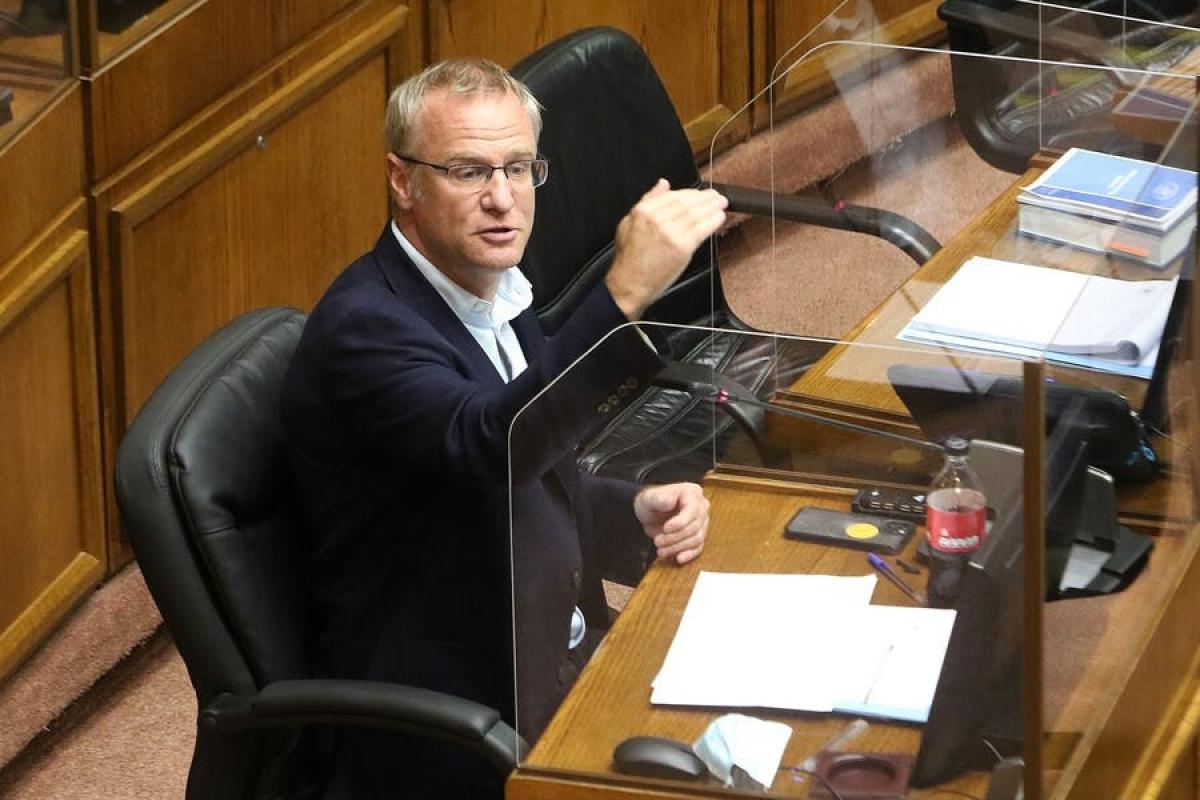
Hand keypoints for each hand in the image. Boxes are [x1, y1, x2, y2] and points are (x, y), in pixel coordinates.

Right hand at [605, 179, 727, 319]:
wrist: (629, 284)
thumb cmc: (629, 260)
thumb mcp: (628, 223)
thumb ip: (647, 201)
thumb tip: (662, 184)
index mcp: (644, 211)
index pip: (673, 195)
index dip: (690, 193)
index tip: (698, 193)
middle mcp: (657, 219)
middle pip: (687, 202)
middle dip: (705, 197)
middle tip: (715, 196)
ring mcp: (671, 232)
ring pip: (697, 213)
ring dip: (713, 207)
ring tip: (721, 204)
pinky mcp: (682, 246)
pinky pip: (702, 229)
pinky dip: (713, 221)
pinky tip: (719, 218)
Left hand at [634, 482, 708, 564]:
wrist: (649, 513)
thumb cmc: (651, 502)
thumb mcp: (649, 498)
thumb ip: (658, 498)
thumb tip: (670, 500)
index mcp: (692, 492)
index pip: (692, 510)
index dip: (680, 522)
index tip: (666, 529)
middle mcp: (701, 507)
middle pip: (695, 527)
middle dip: (675, 537)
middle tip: (658, 541)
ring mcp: (702, 522)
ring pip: (697, 539)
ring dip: (678, 547)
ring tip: (661, 550)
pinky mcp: (698, 535)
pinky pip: (698, 547)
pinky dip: (689, 554)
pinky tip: (678, 558)